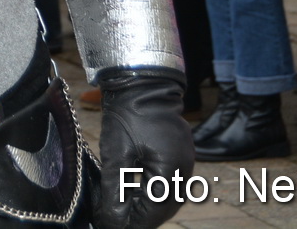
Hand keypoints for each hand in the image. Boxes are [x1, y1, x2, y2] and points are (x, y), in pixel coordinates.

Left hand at [92, 70, 191, 228]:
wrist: (142, 82)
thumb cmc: (129, 114)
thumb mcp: (116, 154)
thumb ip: (115, 190)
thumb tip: (111, 219)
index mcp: (171, 170)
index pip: (154, 211)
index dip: (132, 223)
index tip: (111, 226)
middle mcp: (184, 170)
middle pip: (164, 208)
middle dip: (140, 218)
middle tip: (115, 221)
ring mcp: (185, 162)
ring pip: (167, 197)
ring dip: (147, 207)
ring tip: (122, 211)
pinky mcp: (180, 154)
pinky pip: (169, 182)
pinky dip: (153, 192)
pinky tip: (135, 193)